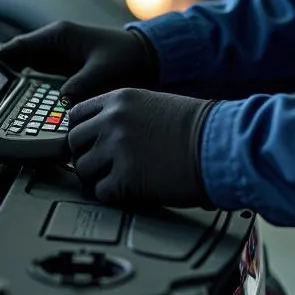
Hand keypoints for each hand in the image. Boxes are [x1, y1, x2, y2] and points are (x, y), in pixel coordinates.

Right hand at [0, 22, 157, 103]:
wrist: (146, 57)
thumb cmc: (127, 56)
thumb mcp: (104, 71)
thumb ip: (82, 85)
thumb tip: (61, 102)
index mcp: (57, 36)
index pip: (16, 48)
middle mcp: (52, 44)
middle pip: (15, 62)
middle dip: (1, 82)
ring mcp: (56, 57)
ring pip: (24, 74)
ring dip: (14, 90)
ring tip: (1, 112)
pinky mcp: (62, 70)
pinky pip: (37, 82)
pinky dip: (29, 94)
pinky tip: (25, 112)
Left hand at [67, 88, 214, 208]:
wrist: (220, 143)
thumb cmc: (198, 126)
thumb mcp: (153, 104)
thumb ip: (124, 116)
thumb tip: (101, 136)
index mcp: (119, 99)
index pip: (76, 115)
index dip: (82, 132)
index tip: (89, 143)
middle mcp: (112, 121)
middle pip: (74, 143)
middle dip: (86, 156)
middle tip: (103, 165)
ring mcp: (117, 149)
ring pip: (83, 169)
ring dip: (97, 177)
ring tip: (119, 179)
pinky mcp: (126, 179)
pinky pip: (101, 192)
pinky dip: (113, 195)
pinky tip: (131, 190)